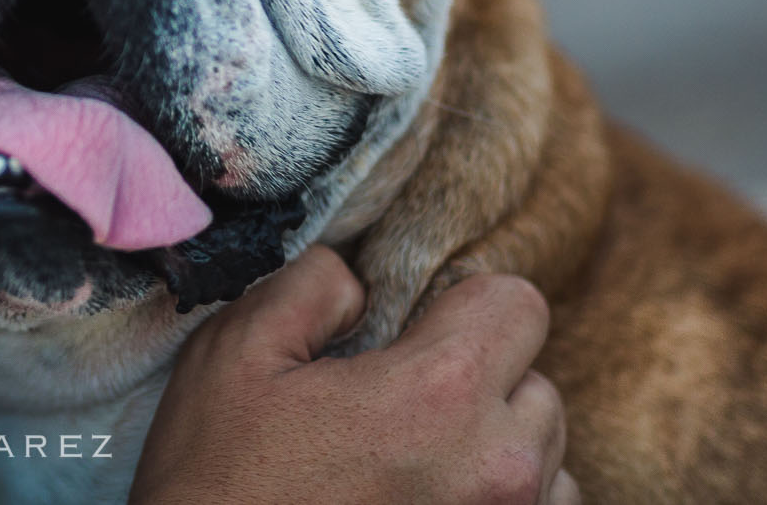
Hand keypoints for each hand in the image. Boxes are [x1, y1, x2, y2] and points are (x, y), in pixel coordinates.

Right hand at [129, 246, 576, 504]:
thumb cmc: (218, 482)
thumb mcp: (236, 354)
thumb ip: (313, 286)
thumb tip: (361, 282)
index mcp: (439, 394)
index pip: (519, 305)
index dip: (460, 303)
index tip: (411, 332)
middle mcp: (498, 470)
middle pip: (539, 386)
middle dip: (480, 382)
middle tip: (399, 408)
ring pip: (547, 462)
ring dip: (497, 452)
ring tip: (417, 466)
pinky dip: (499, 504)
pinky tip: (431, 503)